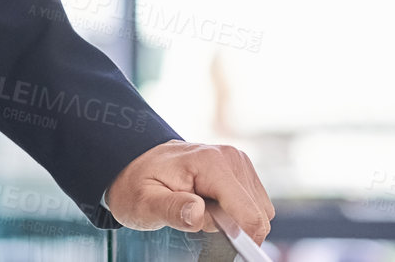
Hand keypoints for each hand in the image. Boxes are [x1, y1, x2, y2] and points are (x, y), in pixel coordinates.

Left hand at [106, 140, 273, 242]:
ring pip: (258, 212)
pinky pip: (254, 206)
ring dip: (232, 220)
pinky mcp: (241, 171)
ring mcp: (238, 162)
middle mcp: (231, 157)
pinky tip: (208, 203)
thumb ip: (170, 209)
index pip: (248, 213)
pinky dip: (235, 212)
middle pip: (256, 215)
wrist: (136, 165)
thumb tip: (197, 212)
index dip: (239, 236)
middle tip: (194, 214)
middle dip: (231, 226)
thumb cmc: (138, 185)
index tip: (213, 236)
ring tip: (198, 207)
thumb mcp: (144, 203)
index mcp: (210, 162)